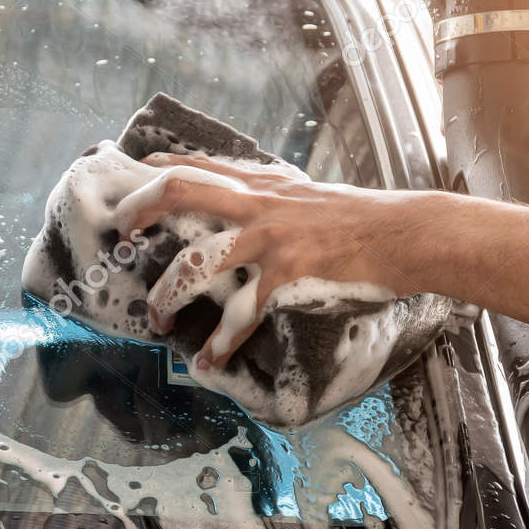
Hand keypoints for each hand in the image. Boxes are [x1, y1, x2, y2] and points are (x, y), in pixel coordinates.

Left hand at [114, 153, 423, 369]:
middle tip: (121, 235)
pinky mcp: (288, 272)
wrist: (406, 234)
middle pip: (181, 191)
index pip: (203, 165)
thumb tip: (246, 193)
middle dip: (141, 210)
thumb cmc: (362, 220)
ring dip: (168, 294)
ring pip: (196, 261)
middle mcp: (259, 204)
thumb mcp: (310, 195)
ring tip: (159, 320)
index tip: (136, 173)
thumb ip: (273, 194)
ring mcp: (271, 237)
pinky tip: (209, 362)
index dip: (163, 169)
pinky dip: (221, 343)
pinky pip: (241, 313)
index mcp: (264, 186)